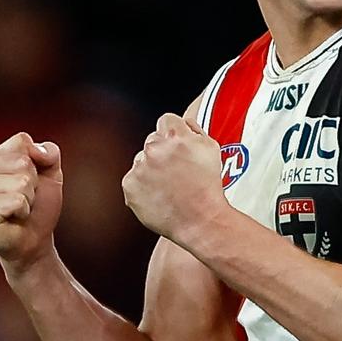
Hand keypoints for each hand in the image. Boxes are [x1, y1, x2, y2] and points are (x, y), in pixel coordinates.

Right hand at [0, 133, 63, 272]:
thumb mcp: (52, 172)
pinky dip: (23, 210)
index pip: (21, 140)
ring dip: (28, 198)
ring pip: (21, 181)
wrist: (35, 239)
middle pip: (23, 161)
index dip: (38, 161)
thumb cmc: (39, 205)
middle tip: (26, 197)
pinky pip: (16, 200)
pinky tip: (13, 217)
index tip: (33, 178)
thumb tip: (35, 150)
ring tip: (19, 208)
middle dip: (34, 182)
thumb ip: (49, 152)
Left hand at [123, 113, 226, 244]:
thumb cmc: (208, 188)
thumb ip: (196, 130)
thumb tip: (185, 124)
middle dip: (162, 151)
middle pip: (153, 140)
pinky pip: (133, 179)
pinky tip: (160, 194)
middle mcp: (155, 149)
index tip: (175, 142)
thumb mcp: (212, 150)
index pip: (166, 119)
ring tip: (169, 185)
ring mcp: (140, 168)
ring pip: (142, 160)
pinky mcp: (130, 186)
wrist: (199, 220)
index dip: (173, 131)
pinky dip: (143, 186)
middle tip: (176, 169)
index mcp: (175, 136)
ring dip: (151, 169)